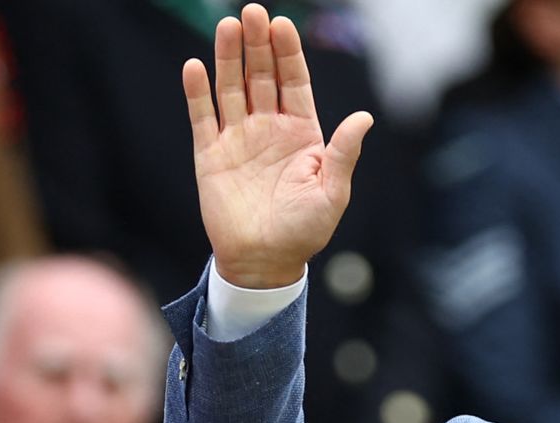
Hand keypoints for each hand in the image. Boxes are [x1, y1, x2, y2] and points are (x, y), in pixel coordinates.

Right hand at [183, 3, 373, 287]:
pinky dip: (198, 92)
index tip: (282, 24)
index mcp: (302, 134)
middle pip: (261, 76)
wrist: (265, 262)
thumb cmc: (305, 230)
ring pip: (231, 88)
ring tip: (226, 26)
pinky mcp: (210, 155)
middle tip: (251, 11)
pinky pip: (203, 117)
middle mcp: (269, 129)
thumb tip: (364, 117)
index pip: (294, 83)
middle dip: (257, 44)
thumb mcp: (333, 192)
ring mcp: (238, 139)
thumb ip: (343, 152)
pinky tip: (195, 66)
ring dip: (227, 57)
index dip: (288, 54)